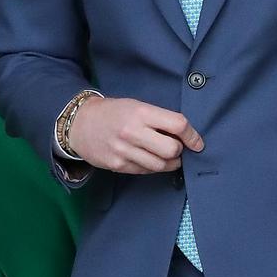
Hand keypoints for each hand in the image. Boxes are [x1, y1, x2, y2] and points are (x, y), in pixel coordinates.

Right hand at [69, 96, 202, 174]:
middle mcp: (132, 132)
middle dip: (179, 151)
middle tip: (177, 148)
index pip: (177, 124)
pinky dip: (152, 167)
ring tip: (166, 156)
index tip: (197, 142)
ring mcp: (124, 151)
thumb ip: (158, 119)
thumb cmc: (113, 112)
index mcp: (140, 112)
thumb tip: (185, 136)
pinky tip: (149, 158)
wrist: (80, 123)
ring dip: (169, 163)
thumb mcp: (136, 106)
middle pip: (172, 150)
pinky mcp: (118, 165)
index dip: (192, 135)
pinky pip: (145, 171)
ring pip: (160, 165)